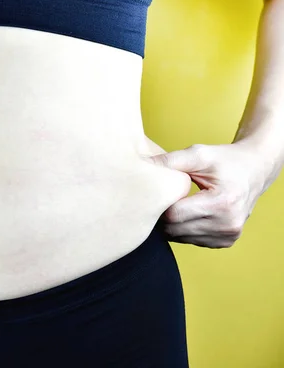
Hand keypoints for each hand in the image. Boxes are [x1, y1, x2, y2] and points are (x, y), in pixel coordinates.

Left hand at [144, 143, 269, 248]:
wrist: (255, 170)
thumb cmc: (225, 160)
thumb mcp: (199, 154)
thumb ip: (169, 161)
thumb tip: (140, 166)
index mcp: (222, 203)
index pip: (173, 215)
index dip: (159, 203)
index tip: (157, 190)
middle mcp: (227, 225)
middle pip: (173, 229)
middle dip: (163, 214)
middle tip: (163, 196)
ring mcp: (227, 236)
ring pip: (179, 237)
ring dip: (172, 223)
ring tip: (178, 202)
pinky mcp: (225, 242)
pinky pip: (190, 240)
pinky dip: (183, 229)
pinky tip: (188, 212)